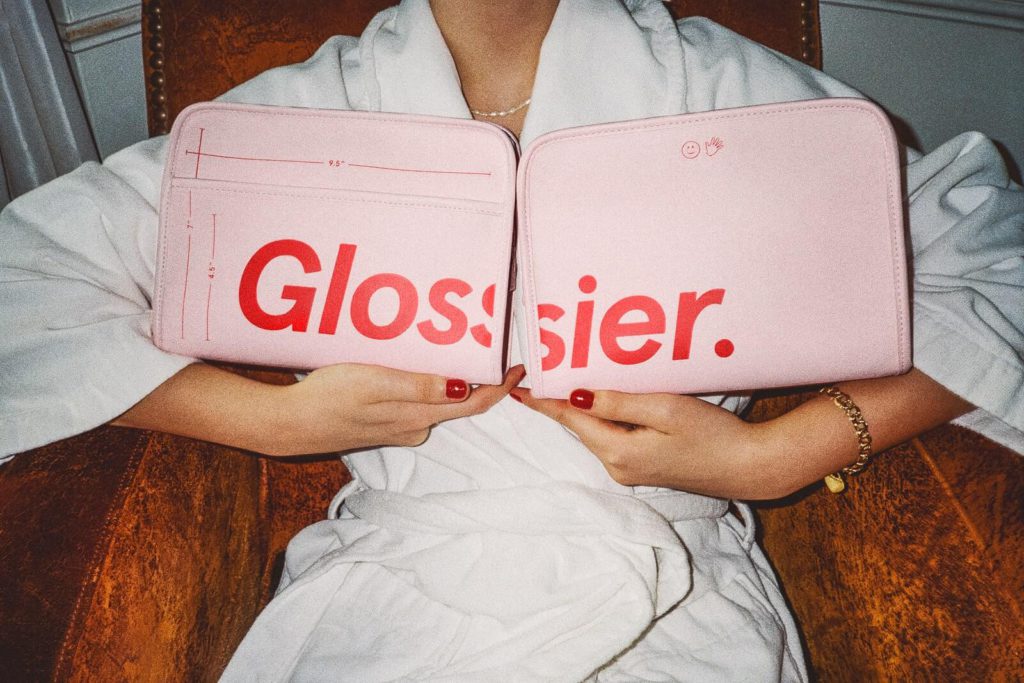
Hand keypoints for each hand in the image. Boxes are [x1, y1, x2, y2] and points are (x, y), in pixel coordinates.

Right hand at [269, 363, 525, 455]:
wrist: (290, 424)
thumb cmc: (329, 399)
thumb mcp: (376, 385)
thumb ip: (420, 388)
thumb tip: (465, 388)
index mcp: (419, 417)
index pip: (474, 404)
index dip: (502, 387)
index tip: (520, 368)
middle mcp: (416, 427)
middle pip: (461, 403)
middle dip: (481, 380)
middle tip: (495, 349)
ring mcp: (399, 428)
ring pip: (438, 403)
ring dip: (453, 381)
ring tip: (460, 349)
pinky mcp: (383, 425)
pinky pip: (417, 403)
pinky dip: (428, 387)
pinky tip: (419, 368)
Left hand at [511, 387, 768, 498]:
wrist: (749, 466)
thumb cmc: (712, 434)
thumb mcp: (663, 408)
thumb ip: (616, 402)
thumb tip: (575, 395)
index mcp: (617, 451)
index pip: (570, 419)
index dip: (544, 400)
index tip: (517, 388)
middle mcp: (617, 466)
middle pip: (581, 425)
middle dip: (563, 400)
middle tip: (543, 371)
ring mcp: (630, 470)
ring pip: (598, 431)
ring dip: (587, 407)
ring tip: (572, 377)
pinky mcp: (644, 468)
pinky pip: (615, 437)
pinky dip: (609, 417)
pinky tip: (610, 399)